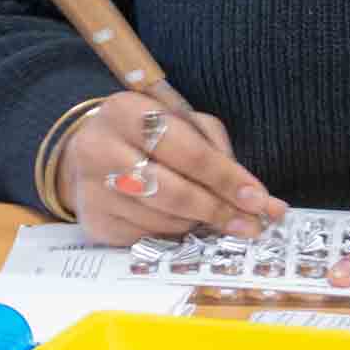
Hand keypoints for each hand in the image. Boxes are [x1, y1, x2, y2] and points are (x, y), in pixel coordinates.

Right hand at [55, 91, 282, 245]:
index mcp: (126, 111)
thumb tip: (259, 198)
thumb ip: (217, 150)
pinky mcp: (93, 221)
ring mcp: (91, 188)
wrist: (90, 151)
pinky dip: (173, 234)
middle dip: (218, 210)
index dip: (227, 178)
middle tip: (250, 224)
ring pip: (163, 219)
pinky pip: (147, 237)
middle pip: (173, 191)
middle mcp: (100, 148)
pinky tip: (180, 222)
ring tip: (212, 216)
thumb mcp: (179, 122)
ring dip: (197, 223)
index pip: (187, 151)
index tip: (258, 199)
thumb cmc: (145, 134)